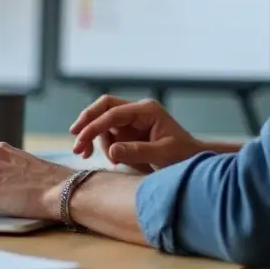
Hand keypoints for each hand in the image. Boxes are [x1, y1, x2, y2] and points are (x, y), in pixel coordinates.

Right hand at [69, 95, 202, 172]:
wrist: (193, 160)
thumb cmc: (183, 155)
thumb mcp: (163, 155)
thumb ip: (137, 152)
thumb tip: (112, 151)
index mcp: (147, 110)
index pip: (113, 112)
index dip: (94, 125)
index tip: (80, 141)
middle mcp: (137, 111)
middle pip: (103, 107)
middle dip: (87, 123)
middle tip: (76, 144)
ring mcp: (132, 120)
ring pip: (103, 123)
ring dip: (95, 140)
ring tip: (100, 159)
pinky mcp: (129, 132)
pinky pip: (109, 135)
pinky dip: (104, 146)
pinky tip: (112, 161)